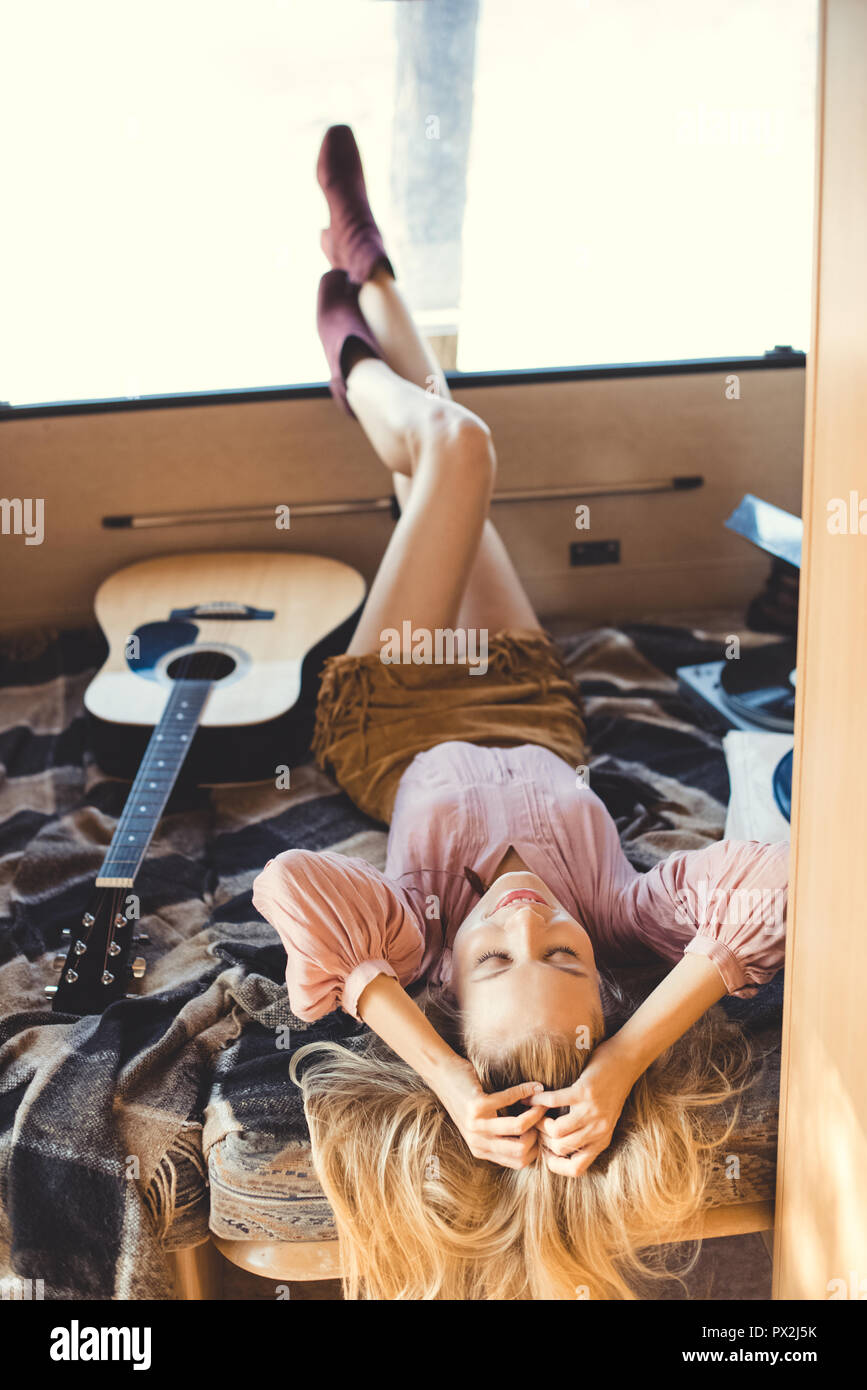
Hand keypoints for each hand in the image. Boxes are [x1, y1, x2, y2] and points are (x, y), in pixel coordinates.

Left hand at [431, 1057, 545, 1170]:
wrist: (442, 1076)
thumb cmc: (467, 1098)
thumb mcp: (483, 1123)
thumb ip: (502, 1133)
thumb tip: (537, 1135)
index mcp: (482, 1150)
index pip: (519, 1162)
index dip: (537, 1149)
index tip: (545, 1133)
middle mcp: (477, 1142)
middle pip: (521, 1151)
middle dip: (539, 1135)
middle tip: (545, 1118)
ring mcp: (476, 1126)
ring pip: (518, 1127)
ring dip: (535, 1113)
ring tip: (543, 1103)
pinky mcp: (476, 1106)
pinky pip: (510, 1100)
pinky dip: (525, 1092)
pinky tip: (534, 1086)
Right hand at [531, 1037, 635, 1176]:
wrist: (627, 1061)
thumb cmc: (611, 1089)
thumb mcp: (603, 1119)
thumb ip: (586, 1133)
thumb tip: (557, 1145)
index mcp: (602, 1140)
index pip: (576, 1169)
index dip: (555, 1165)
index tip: (543, 1152)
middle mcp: (598, 1130)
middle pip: (560, 1148)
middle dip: (542, 1138)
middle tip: (535, 1124)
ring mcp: (592, 1112)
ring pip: (555, 1131)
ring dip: (539, 1121)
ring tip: (535, 1112)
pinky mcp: (584, 1092)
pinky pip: (553, 1102)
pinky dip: (538, 1100)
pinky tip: (532, 1097)